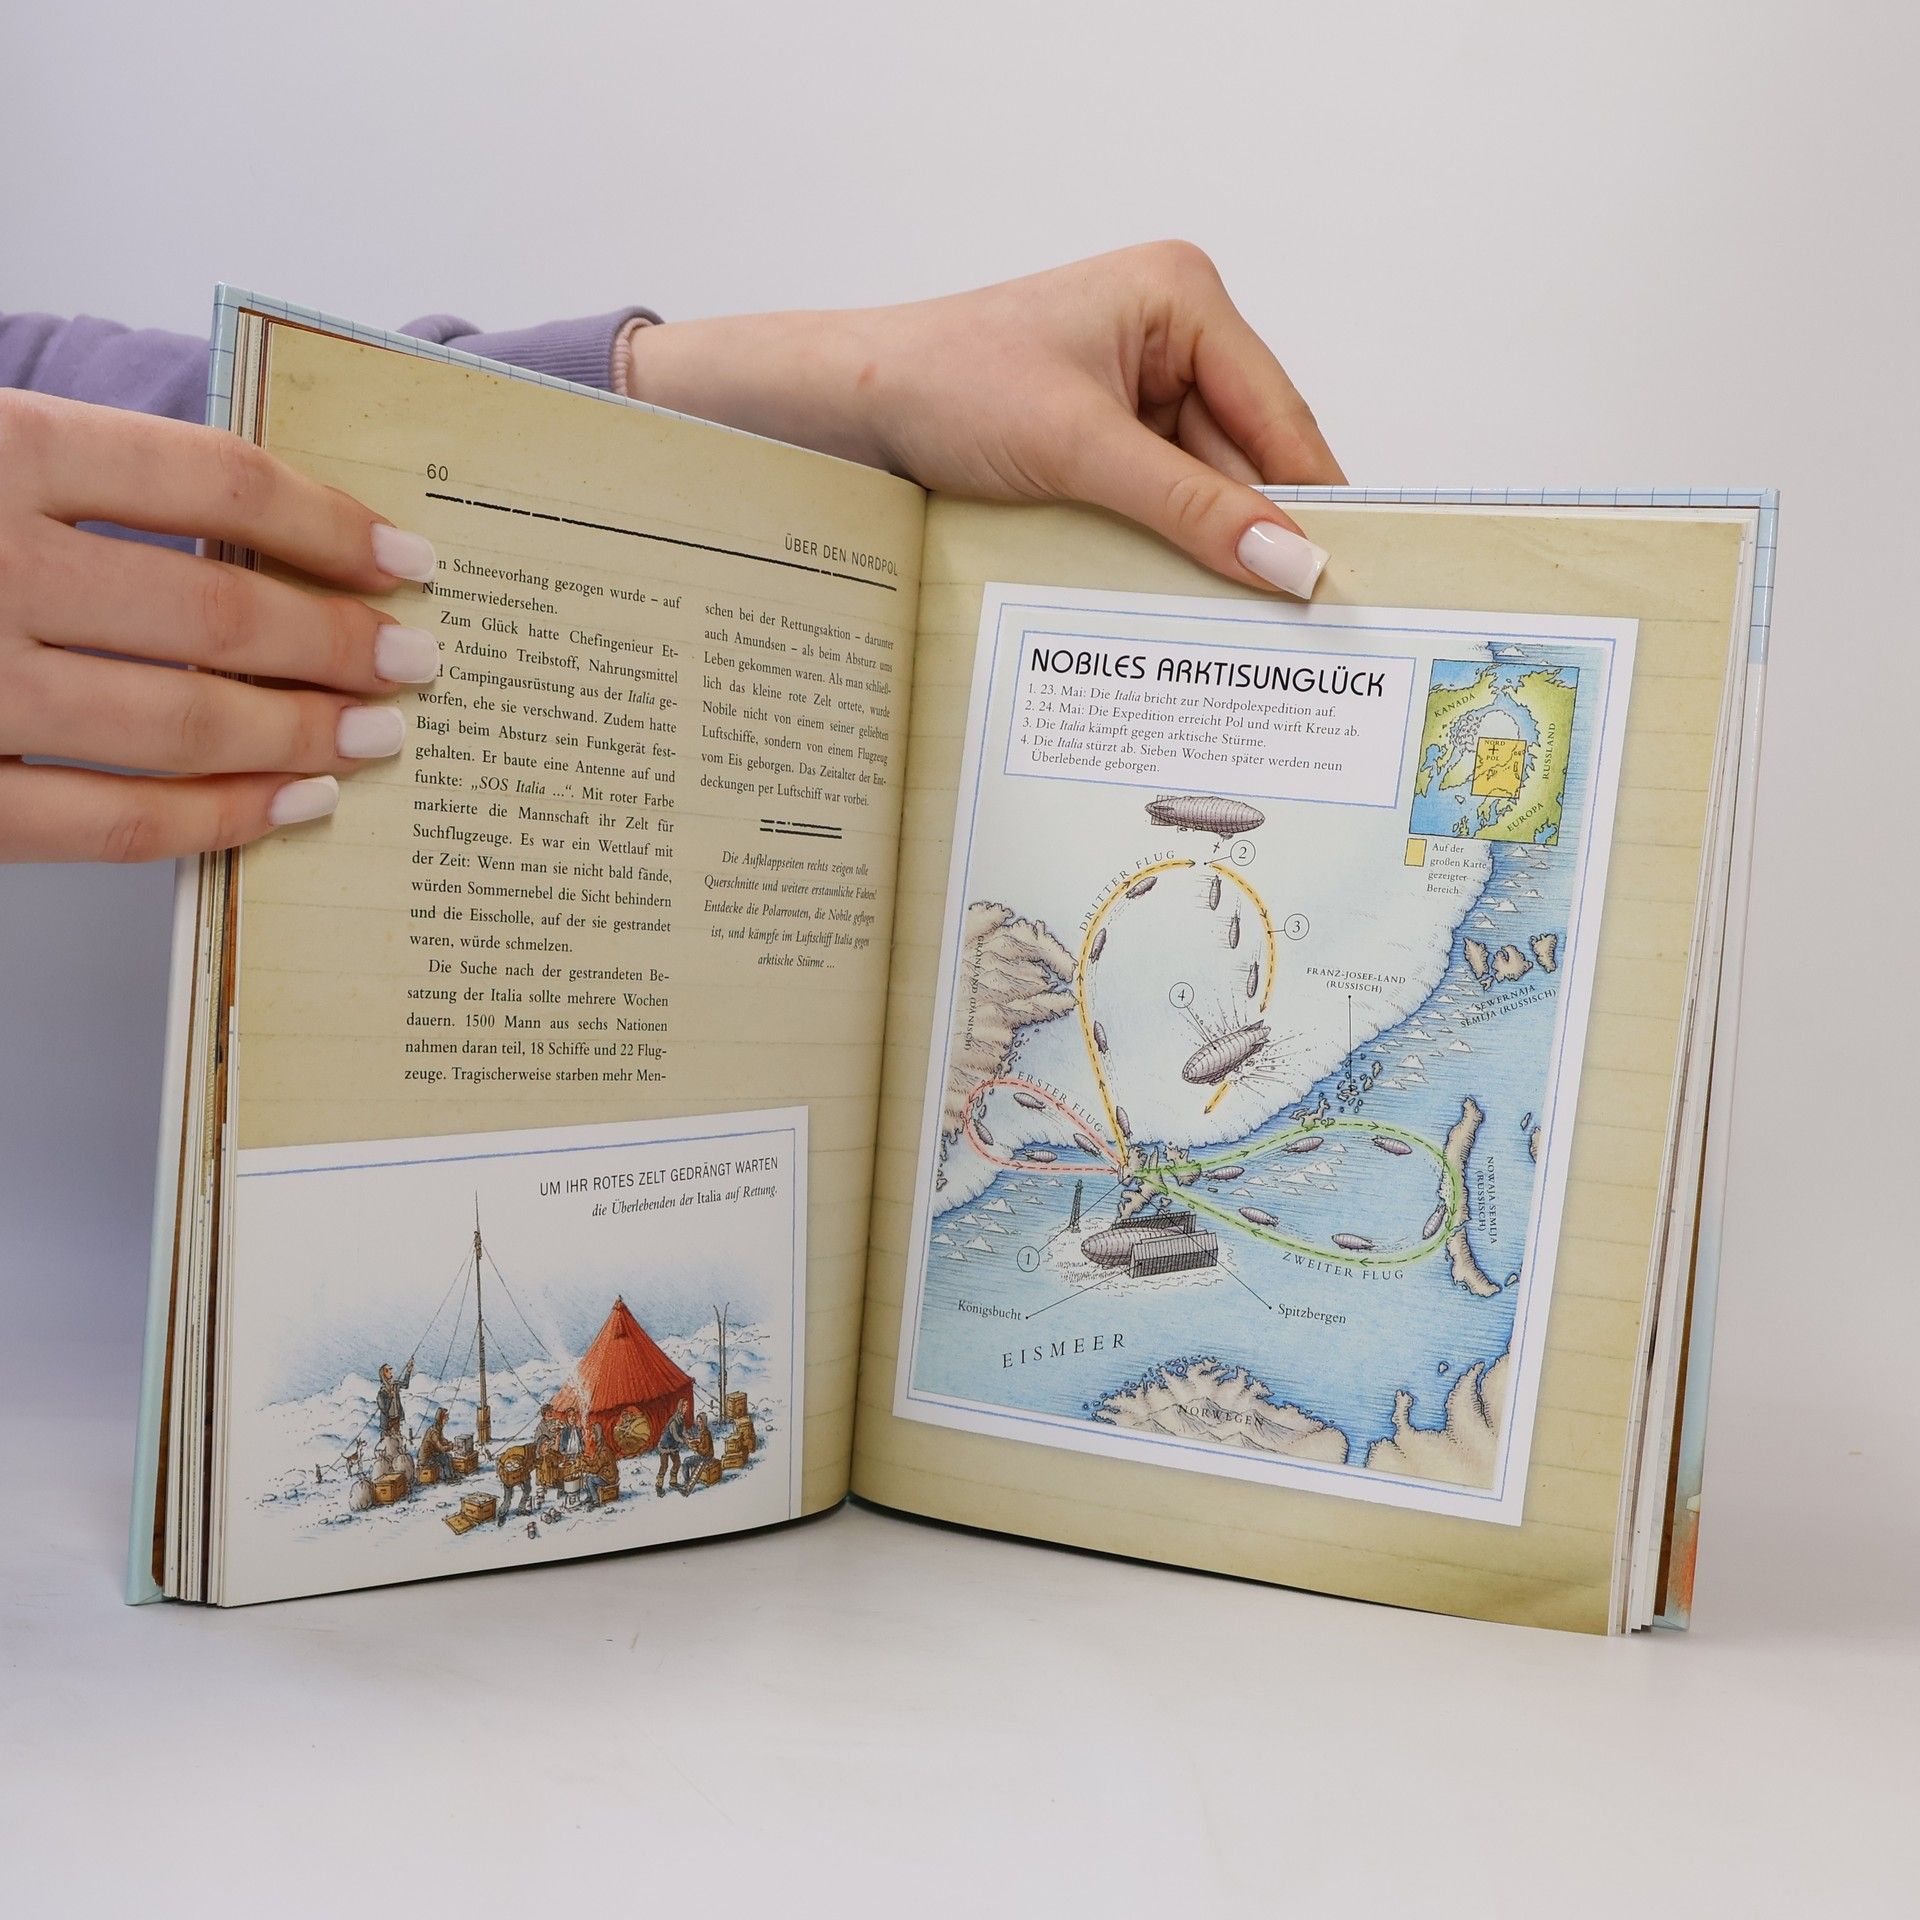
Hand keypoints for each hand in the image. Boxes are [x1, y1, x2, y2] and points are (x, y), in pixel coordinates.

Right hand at [0, 392, 439, 862]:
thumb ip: (73, 471)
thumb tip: (256, 524)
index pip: (214, 482)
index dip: (332, 523)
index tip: (408, 557)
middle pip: (222, 612)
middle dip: (342, 643)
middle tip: (418, 660)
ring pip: (183, 723)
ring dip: (303, 733)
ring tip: (378, 733)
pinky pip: (105, 822)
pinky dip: (216, 820)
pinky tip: (292, 806)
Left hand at [623, 241, 1344, 595]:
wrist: (848, 407)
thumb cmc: (946, 385)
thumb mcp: (1080, 451)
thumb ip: (1190, 507)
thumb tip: (1289, 563)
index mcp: (1182, 296)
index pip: (1277, 411)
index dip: (1313, 497)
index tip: (1348, 576)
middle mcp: (1172, 332)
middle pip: (1248, 454)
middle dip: (1260, 531)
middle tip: (1302, 622)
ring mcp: (1139, 386)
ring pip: (1207, 485)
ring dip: (1211, 547)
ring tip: (1243, 625)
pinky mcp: (1106, 435)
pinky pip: (1164, 498)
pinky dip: (1169, 545)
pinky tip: (1182, 596)